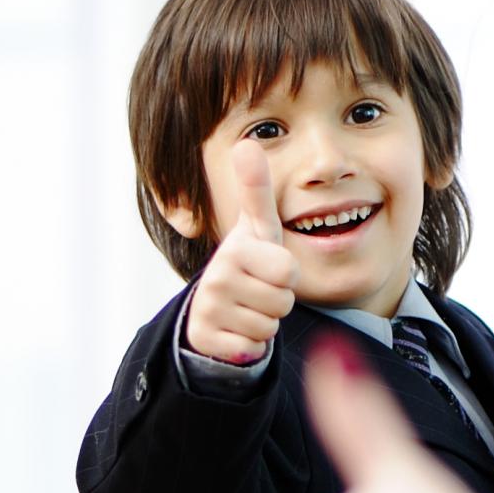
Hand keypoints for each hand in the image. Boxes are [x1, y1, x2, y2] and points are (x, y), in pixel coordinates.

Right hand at [186, 140, 297, 363]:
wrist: (215, 303)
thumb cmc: (249, 260)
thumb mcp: (257, 227)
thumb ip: (256, 189)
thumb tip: (246, 143)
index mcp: (235, 249)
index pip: (288, 272)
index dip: (286, 273)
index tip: (267, 264)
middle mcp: (216, 277)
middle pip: (282, 302)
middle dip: (277, 300)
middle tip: (258, 289)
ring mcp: (209, 309)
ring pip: (269, 328)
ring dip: (265, 322)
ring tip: (248, 306)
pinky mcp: (205, 339)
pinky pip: (252, 349)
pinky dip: (250, 344)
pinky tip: (236, 328)